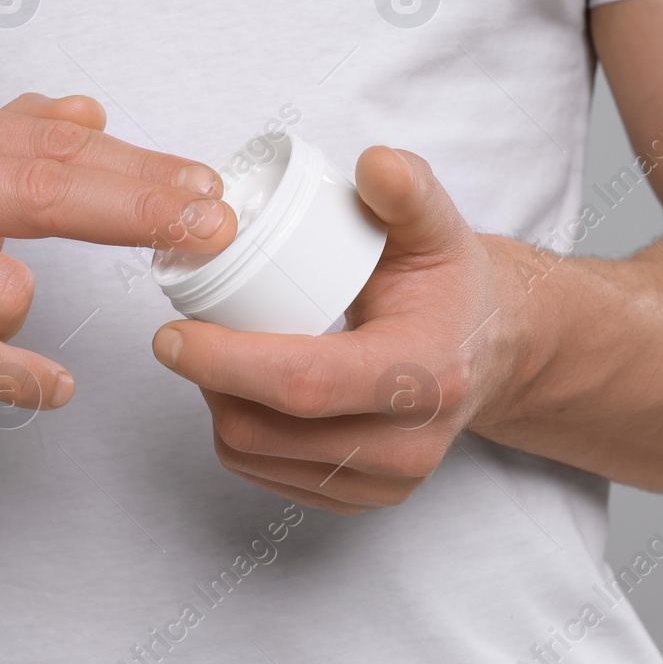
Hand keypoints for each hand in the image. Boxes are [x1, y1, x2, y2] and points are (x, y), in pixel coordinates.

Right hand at [0, 93, 237, 424]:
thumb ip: (8, 140)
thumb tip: (89, 110)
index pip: (55, 147)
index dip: (140, 169)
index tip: (206, 191)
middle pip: (48, 188)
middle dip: (142, 210)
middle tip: (213, 229)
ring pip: (12, 292)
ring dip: (11, 319)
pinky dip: (20, 378)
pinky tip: (47, 386)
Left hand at [152, 146, 521, 513]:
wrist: (491, 351)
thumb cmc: (451, 284)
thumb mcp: (439, 227)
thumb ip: (409, 190)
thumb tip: (374, 164)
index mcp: (423, 375)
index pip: (303, 383)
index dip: (225, 361)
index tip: (170, 333)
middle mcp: (406, 444)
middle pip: (264, 430)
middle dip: (206, 380)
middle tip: (188, 333)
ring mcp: (384, 482)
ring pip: (253, 456)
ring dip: (216, 405)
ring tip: (219, 353)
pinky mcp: (360, 499)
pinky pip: (264, 476)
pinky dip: (238, 432)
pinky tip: (243, 389)